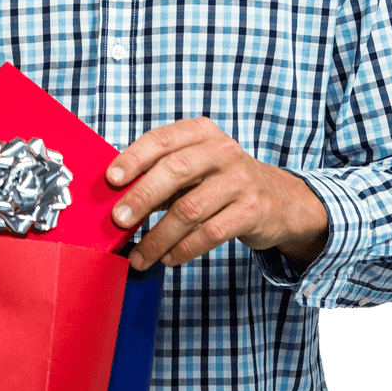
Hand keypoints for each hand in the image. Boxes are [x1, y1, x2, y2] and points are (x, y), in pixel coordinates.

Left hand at [106, 118, 327, 270]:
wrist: (280, 199)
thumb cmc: (220, 180)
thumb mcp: (195, 164)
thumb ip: (160, 172)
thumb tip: (115, 194)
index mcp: (201, 132)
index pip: (162, 139)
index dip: (134, 158)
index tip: (111, 179)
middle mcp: (222, 150)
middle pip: (175, 170)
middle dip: (142, 197)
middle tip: (118, 220)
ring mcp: (240, 180)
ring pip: (190, 209)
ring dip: (158, 236)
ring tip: (139, 255)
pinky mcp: (252, 210)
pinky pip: (210, 233)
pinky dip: (184, 249)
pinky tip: (168, 258)